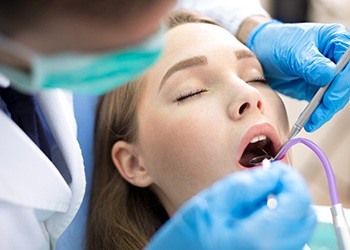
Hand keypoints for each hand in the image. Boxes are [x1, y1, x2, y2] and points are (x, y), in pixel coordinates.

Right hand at [147, 163, 315, 249]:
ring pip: (298, 227)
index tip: (276, 169)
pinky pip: (288, 238)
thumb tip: (274, 173)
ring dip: (285, 206)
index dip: (290, 178)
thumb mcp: (214, 201)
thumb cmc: (190, 235)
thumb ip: (247, 184)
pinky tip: (255, 216)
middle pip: (304, 215)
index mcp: (260, 237)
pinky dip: (279, 221)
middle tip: (268, 181)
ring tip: (256, 200)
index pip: (298, 201)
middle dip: (290, 192)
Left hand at [247, 21, 349, 131]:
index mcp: (335, 40)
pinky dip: (318, 113)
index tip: (330, 97)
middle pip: (345, 83)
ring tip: (312, 122)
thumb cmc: (277, 43)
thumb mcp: (292, 51)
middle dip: (334, 100)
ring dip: (326, 111)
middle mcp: (336, 58)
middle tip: (320, 114)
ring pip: (336, 96)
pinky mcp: (318, 88)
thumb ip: (311, 63)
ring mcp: (328, 75)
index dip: (343, 82)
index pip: (348, 64)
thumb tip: (328, 75)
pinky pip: (323, 104)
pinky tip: (310, 122)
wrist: (261, 54)